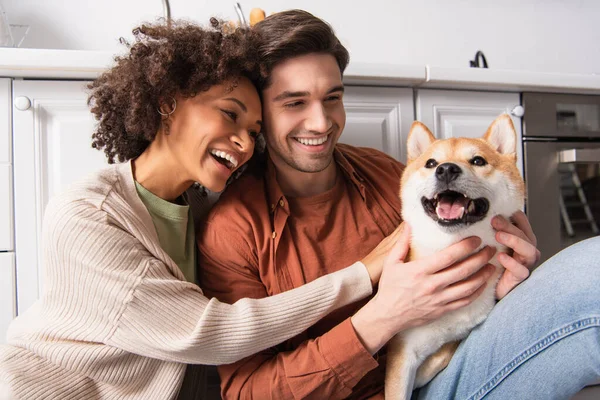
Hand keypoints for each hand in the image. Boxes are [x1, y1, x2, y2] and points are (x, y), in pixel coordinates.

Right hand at [352, 225, 495, 353]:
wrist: (387, 316)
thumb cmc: (389, 287)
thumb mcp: (392, 262)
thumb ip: (402, 242)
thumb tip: (409, 223)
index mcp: (420, 271)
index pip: (449, 256)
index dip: (466, 246)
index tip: (477, 239)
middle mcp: (432, 285)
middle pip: (464, 270)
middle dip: (481, 258)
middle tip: (491, 249)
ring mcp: (439, 300)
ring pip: (469, 287)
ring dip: (483, 275)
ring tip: (492, 265)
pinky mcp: (443, 311)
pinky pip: (465, 301)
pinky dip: (477, 292)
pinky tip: (483, 284)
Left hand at [492, 211, 540, 299]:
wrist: (490, 287)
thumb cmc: (491, 262)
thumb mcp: (489, 243)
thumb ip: (488, 230)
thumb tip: (475, 215)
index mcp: (520, 238)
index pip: (523, 222)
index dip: (514, 216)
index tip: (499, 211)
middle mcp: (526, 249)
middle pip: (524, 234)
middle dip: (509, 226)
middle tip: (494, 221)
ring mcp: (525, 264)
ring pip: (528, 250)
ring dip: (514, 240)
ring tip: (498, 236)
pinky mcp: (520, 278)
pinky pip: (521, 270)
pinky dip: (511, 263)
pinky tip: (500, 256)